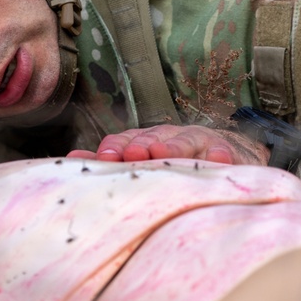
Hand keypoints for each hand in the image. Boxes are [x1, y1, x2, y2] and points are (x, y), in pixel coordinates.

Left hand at [67, 123, 268, 166]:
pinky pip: (226, 155)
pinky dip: (222, 157)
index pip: (128, 140)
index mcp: (149, 140)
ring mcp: (202, 143)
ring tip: (163, 154)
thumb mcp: (145, 163)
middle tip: (132, 155)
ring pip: (187, 141)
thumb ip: (112, 162)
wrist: (227, 153)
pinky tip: (219, 160)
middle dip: (142, 145)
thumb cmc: (177, 163)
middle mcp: (172, 137)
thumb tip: (71, 160)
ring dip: (175, 147)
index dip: (117, 147)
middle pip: (155, 138)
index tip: (104, 156)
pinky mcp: (230, 154)